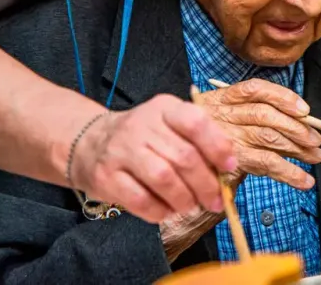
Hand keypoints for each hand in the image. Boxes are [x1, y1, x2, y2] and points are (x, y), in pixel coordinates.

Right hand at [71, 94, 236, 223]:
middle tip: (214, 200)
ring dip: (184, 198)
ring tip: (190, 206)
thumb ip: (196, 142)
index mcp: (164, 108)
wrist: (90, 142)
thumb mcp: (169, 126)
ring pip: (163, 178)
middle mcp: (142, 125)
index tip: (230, 166)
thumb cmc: (143, 138)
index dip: (217, 146)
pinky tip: (166, 211)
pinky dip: (159, 211)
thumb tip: (226, 169)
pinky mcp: (106, 177)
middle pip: (183, 156)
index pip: (195, 122)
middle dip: (205, 184)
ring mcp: (121, 150)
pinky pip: (140, 199)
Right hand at [199, 78, 320, 189]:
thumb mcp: (226, 119)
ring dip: (298, 149)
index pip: (255, 90)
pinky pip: (266, 164)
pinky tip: (304, 180)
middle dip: (297, 127)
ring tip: (316, 156)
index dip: (283, 97)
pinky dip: (290, 173)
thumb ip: (256, 117)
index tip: (304, 110)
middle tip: (317, 139)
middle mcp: (222, 115)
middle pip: (266, 115)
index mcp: (222, 98)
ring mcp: (226, 139)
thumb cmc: (212, 142)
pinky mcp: (231, 162)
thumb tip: (300, 122)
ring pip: (269, 138)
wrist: (186, 171)